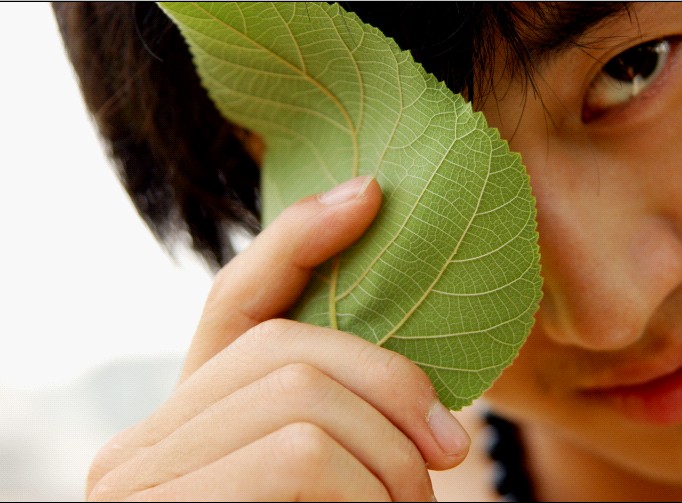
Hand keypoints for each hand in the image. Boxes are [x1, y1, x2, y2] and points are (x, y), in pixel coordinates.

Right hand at [86, 176, 469, 500]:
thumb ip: (338, 410)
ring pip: (305, 402)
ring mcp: (145, 479)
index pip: (237, 298)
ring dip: (391, 464)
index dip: (300, 237)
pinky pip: (303, 456)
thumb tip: (409, 354)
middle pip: (289, 346)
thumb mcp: (341, 478)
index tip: (369, 195)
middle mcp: (148, 441)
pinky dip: (370, 496)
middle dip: (392, 386)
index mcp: (196, 419)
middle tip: (446, 454)